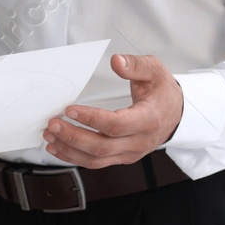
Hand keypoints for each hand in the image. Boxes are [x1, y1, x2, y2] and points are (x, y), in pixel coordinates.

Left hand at [44, 53, 183, 167]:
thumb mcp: (155, 71)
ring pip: (96, 159)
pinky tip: (58, 148)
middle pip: (102, 146)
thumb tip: (116, 61)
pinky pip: (96, 162)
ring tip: (49, 136)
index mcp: (149, 120)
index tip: (70, 110)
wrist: (174, 114)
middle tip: (53, 124)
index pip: (116, 125)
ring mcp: (130, 153)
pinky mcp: (121, 157)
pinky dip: (74, 157)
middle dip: (73, 136)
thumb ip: (136, 65)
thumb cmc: (163, 93)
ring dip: (69, 150)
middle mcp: (139, 141)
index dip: (91, 119)